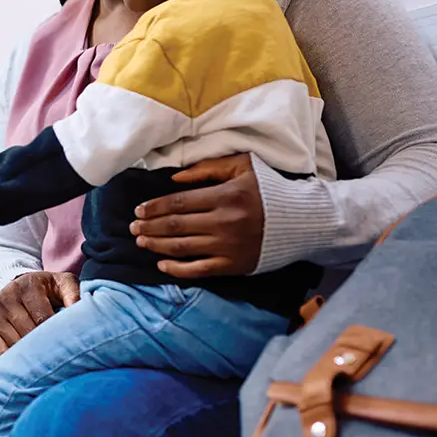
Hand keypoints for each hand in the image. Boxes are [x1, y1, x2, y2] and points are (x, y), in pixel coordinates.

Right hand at [0, 272, 79, 355]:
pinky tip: (30, 364)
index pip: (42, 318)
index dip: (56, 334)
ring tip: (47, 362)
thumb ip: (75, 295)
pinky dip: (16, 360)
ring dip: (32, 355)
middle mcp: (6, 297)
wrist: (21, 285)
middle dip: (45, 346)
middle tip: (60, 358)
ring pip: (15, 344)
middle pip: (27, 332)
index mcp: (27, 285)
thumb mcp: (64, 284)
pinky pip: (2, 351)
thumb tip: (82, 314)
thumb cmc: (49, 288)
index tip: (68, 345)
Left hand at [130, 153, 263, 278]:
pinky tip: (161, 265)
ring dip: (156, 245)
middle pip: (175, 226)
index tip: (138, 210)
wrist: (304, 221)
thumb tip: (173, 179)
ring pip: (182, 247)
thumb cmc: (270, 189)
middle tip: (132, 226)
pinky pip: (199, 270)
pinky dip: (177, 269)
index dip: (154, 207)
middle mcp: (224, 223)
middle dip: (149, 226)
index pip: (179, 202)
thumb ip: (207, 168)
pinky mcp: (234, 265)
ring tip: (140, 241)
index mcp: (225, 196)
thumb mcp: (242, 166)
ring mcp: (228, 246)